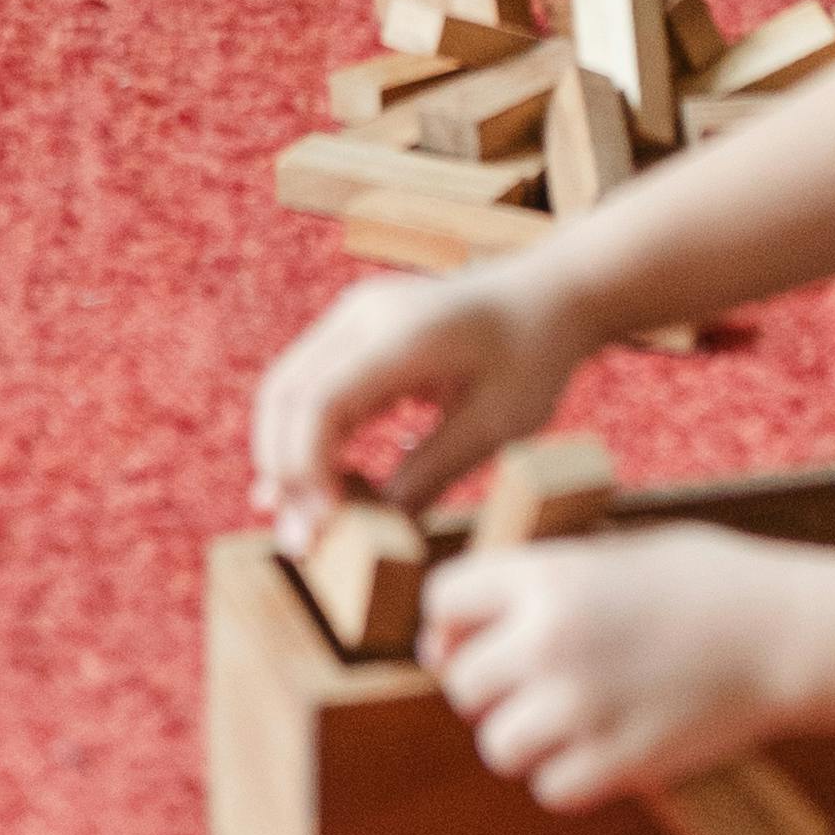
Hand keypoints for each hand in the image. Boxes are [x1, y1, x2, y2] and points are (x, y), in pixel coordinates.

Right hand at [250, 255, 588, 549]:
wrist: (552, 295)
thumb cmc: (534, 357)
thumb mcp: (494, 426)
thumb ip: (431, 474)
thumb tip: (378, 531)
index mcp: (401, 335)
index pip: (320, 402)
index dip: (308, 469)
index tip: (323, 526)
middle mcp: (362, 315)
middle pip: (285, 393)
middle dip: (282, 469)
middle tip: (299, 538)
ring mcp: (355, 317)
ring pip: (288, 388)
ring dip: (285, 454)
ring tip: (300, 521)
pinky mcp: (357, 331)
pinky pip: (312, 383)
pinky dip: (305, 434)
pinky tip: (317, 484)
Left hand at [420, 522, 815, 807]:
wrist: (788, 633)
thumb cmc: (710, 582)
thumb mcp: (619, 551)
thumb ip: (547, 579)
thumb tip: (472, 621)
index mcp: (548, 576)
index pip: (442, 602)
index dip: (454, 621)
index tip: (476, 635)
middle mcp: (549, 642)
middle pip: (462, 684)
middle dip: (491, 685)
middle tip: (536, 681)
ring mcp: (581, 708)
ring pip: (498, 745)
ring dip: (525, 737)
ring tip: (570, 718)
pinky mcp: (617, 763)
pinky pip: (551, 787)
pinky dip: (567, 775)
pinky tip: (600, 748)